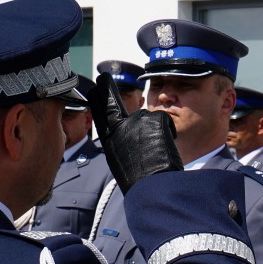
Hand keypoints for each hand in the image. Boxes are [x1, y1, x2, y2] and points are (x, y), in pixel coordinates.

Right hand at [89, 73, 182, 192]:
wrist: (152, 186)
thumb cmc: (139, 180)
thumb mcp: (121, 158)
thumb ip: (123, 140)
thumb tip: (128, 131)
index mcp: (109, 139)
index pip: (101, 113)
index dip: (98, 99)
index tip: (95, 87)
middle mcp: (119, 126)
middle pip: (120, 108)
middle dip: (108, 91)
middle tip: (103, 77)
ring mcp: (136, 120)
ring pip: (149, 119)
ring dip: (155, 132)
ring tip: (155, 152)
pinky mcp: (154, 119)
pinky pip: (164, 120)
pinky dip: (168, 132)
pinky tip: (165, 146)